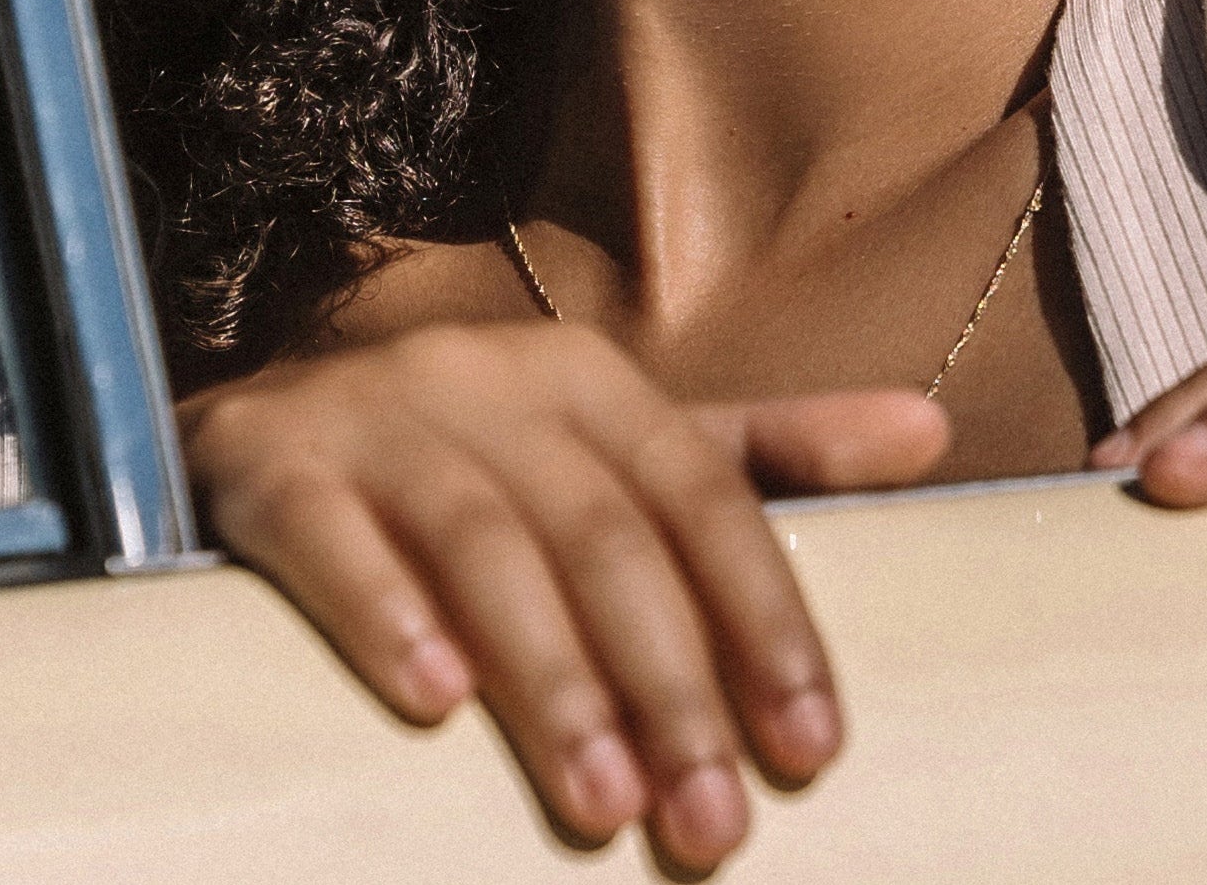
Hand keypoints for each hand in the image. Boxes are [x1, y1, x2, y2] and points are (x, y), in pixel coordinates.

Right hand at [181, 322, 947, 871]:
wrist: (273, 407)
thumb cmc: (483, 453)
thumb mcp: (625, 442)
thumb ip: (774, 449)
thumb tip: (933, 432)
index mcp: (597, 381)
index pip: (707, 496)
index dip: (764, 619)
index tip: (813, 748)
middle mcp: (499, 380)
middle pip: (607, 536)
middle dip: (669, 684)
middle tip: (711, 826)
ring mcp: (383, 416)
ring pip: (485, 546)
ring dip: (550, 680)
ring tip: (600, 803)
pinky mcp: (273, 466)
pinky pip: (331, 539)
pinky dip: (385, 615)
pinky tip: (430, 702)